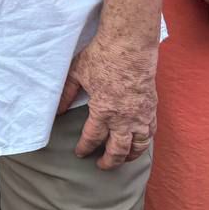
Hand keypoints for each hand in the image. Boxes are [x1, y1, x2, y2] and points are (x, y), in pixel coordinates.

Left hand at [57, 36, 156, 169]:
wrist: (129, 44)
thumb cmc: (101, 56)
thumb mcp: (76, 74)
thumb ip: (65, 94)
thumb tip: (56, 111)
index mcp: (104, 111)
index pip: (93, 138)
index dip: (85, 148)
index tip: (80, 153)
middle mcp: (124, 118)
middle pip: (117, 150)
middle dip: (108, 161)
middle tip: (101, 165)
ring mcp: (141, 115)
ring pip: (138, 146)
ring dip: (129, 157)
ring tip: (122, 160)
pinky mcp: (152, 107)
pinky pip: (151, 132)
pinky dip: (144, 143)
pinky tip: (139, 144)